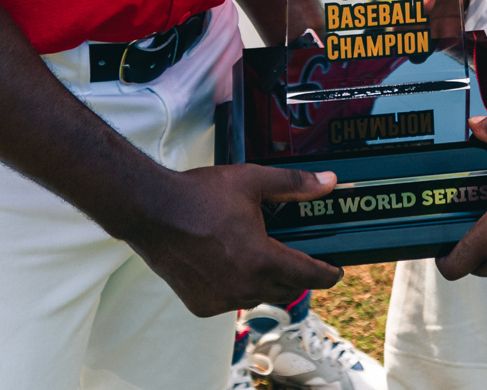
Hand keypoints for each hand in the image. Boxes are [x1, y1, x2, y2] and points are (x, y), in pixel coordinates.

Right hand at [121, 164, 343, 315]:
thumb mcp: (252, 181)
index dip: (327, 274)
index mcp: (261, 259)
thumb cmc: (198, 195)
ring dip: (265, 281)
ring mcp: (221, 299)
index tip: (336, 271)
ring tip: (259, 256)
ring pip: (258, 296)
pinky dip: (236, 287)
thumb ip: (293, 184)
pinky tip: (229, 264)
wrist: (151, 210)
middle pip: (285, 289)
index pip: (308, 276)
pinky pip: (231, 301)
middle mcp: (243, 286)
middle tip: (295, 255)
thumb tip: (327, 183)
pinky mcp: (201, 305)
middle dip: (295, 274)